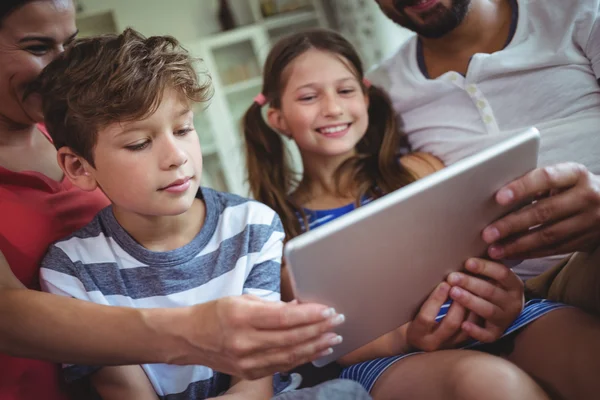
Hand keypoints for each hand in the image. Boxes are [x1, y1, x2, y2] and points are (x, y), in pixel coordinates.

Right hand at [174, 295, 344, 379]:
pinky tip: (316, 351)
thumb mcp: (241, 300)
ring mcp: (246, 361)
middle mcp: (244, 341)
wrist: (188, 338)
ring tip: (333, 338)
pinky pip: (281, 366)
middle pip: (290, 338)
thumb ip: (272, 306)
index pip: (283, 318)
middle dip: (318, 330)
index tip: (328, 310)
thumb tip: (301, 308)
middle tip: (338, 322)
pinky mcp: (248, 373)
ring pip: (289, 356)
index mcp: (241, 316)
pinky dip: (301, 358)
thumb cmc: (215, 313)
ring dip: (315, 347)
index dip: (309, 315)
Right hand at [405, 282, 478, 351]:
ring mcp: (448, 346)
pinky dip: (476, 316)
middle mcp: (432, 343)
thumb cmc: (408, 319)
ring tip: (473, 291)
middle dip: (459, 302)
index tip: (444, 283)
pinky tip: (478, 302)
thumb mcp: (409, 312)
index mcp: (416, 333)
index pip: (427, 317)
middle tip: (463, 285)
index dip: (436, 299)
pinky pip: (473, 331)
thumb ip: (420, 301)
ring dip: (471, 308)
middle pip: (451, 323)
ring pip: (466, 328)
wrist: (412, 340)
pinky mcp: (459, 345)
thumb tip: (438, 281)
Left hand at [447, 258, 523, 342]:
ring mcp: (506, 319)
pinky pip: (487, 335)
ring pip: (488, 311)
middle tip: (452, 277)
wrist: (502, 312)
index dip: (485, 267)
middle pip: (492, 292)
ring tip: (453, 293)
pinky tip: (463, 324)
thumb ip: (484, 266)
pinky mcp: (496, 334)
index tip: (467, 262)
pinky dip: (476, 331)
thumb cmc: (490, 286)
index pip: (502, 273)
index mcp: (514, 284)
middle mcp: (513, 302)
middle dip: (471, 284)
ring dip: (470, 301)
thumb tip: (465, 245)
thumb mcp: (492, 275)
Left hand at [482, 163, 599, 258]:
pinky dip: (530, 253)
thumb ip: (537, 183)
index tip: (498, 198)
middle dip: (512, 224)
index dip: (522, 187)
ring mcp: (589, 221)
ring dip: (517, 244)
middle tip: (487, 233)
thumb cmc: (573, 186)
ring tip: (494, 249)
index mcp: (576, 174)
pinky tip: (511, 254)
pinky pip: (553, 249)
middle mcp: (587, 196)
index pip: (546, 178)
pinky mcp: (586, 240)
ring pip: (548, 235)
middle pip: (544, 212)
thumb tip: (498, 197)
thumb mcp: (563, 177)